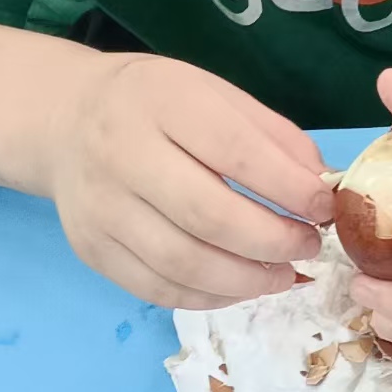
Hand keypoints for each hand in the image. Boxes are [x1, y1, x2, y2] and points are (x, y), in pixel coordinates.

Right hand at [47, 52, 331, 308]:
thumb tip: (321, 189)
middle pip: (208, 217)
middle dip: (273, 242)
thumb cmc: (157, 105)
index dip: (288, 188)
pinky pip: (159, 289)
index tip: (325, 207)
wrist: (66, 121)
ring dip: (247, 280)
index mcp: (161, 102)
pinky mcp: (91, 250)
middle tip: (308, 246)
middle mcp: (121, 154)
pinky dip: (210, 297)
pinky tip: (240, 285)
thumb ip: (272, 136)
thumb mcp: (214, 94)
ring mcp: (100, 208)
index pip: (234, 152)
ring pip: (184, 264)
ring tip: (283, 274)